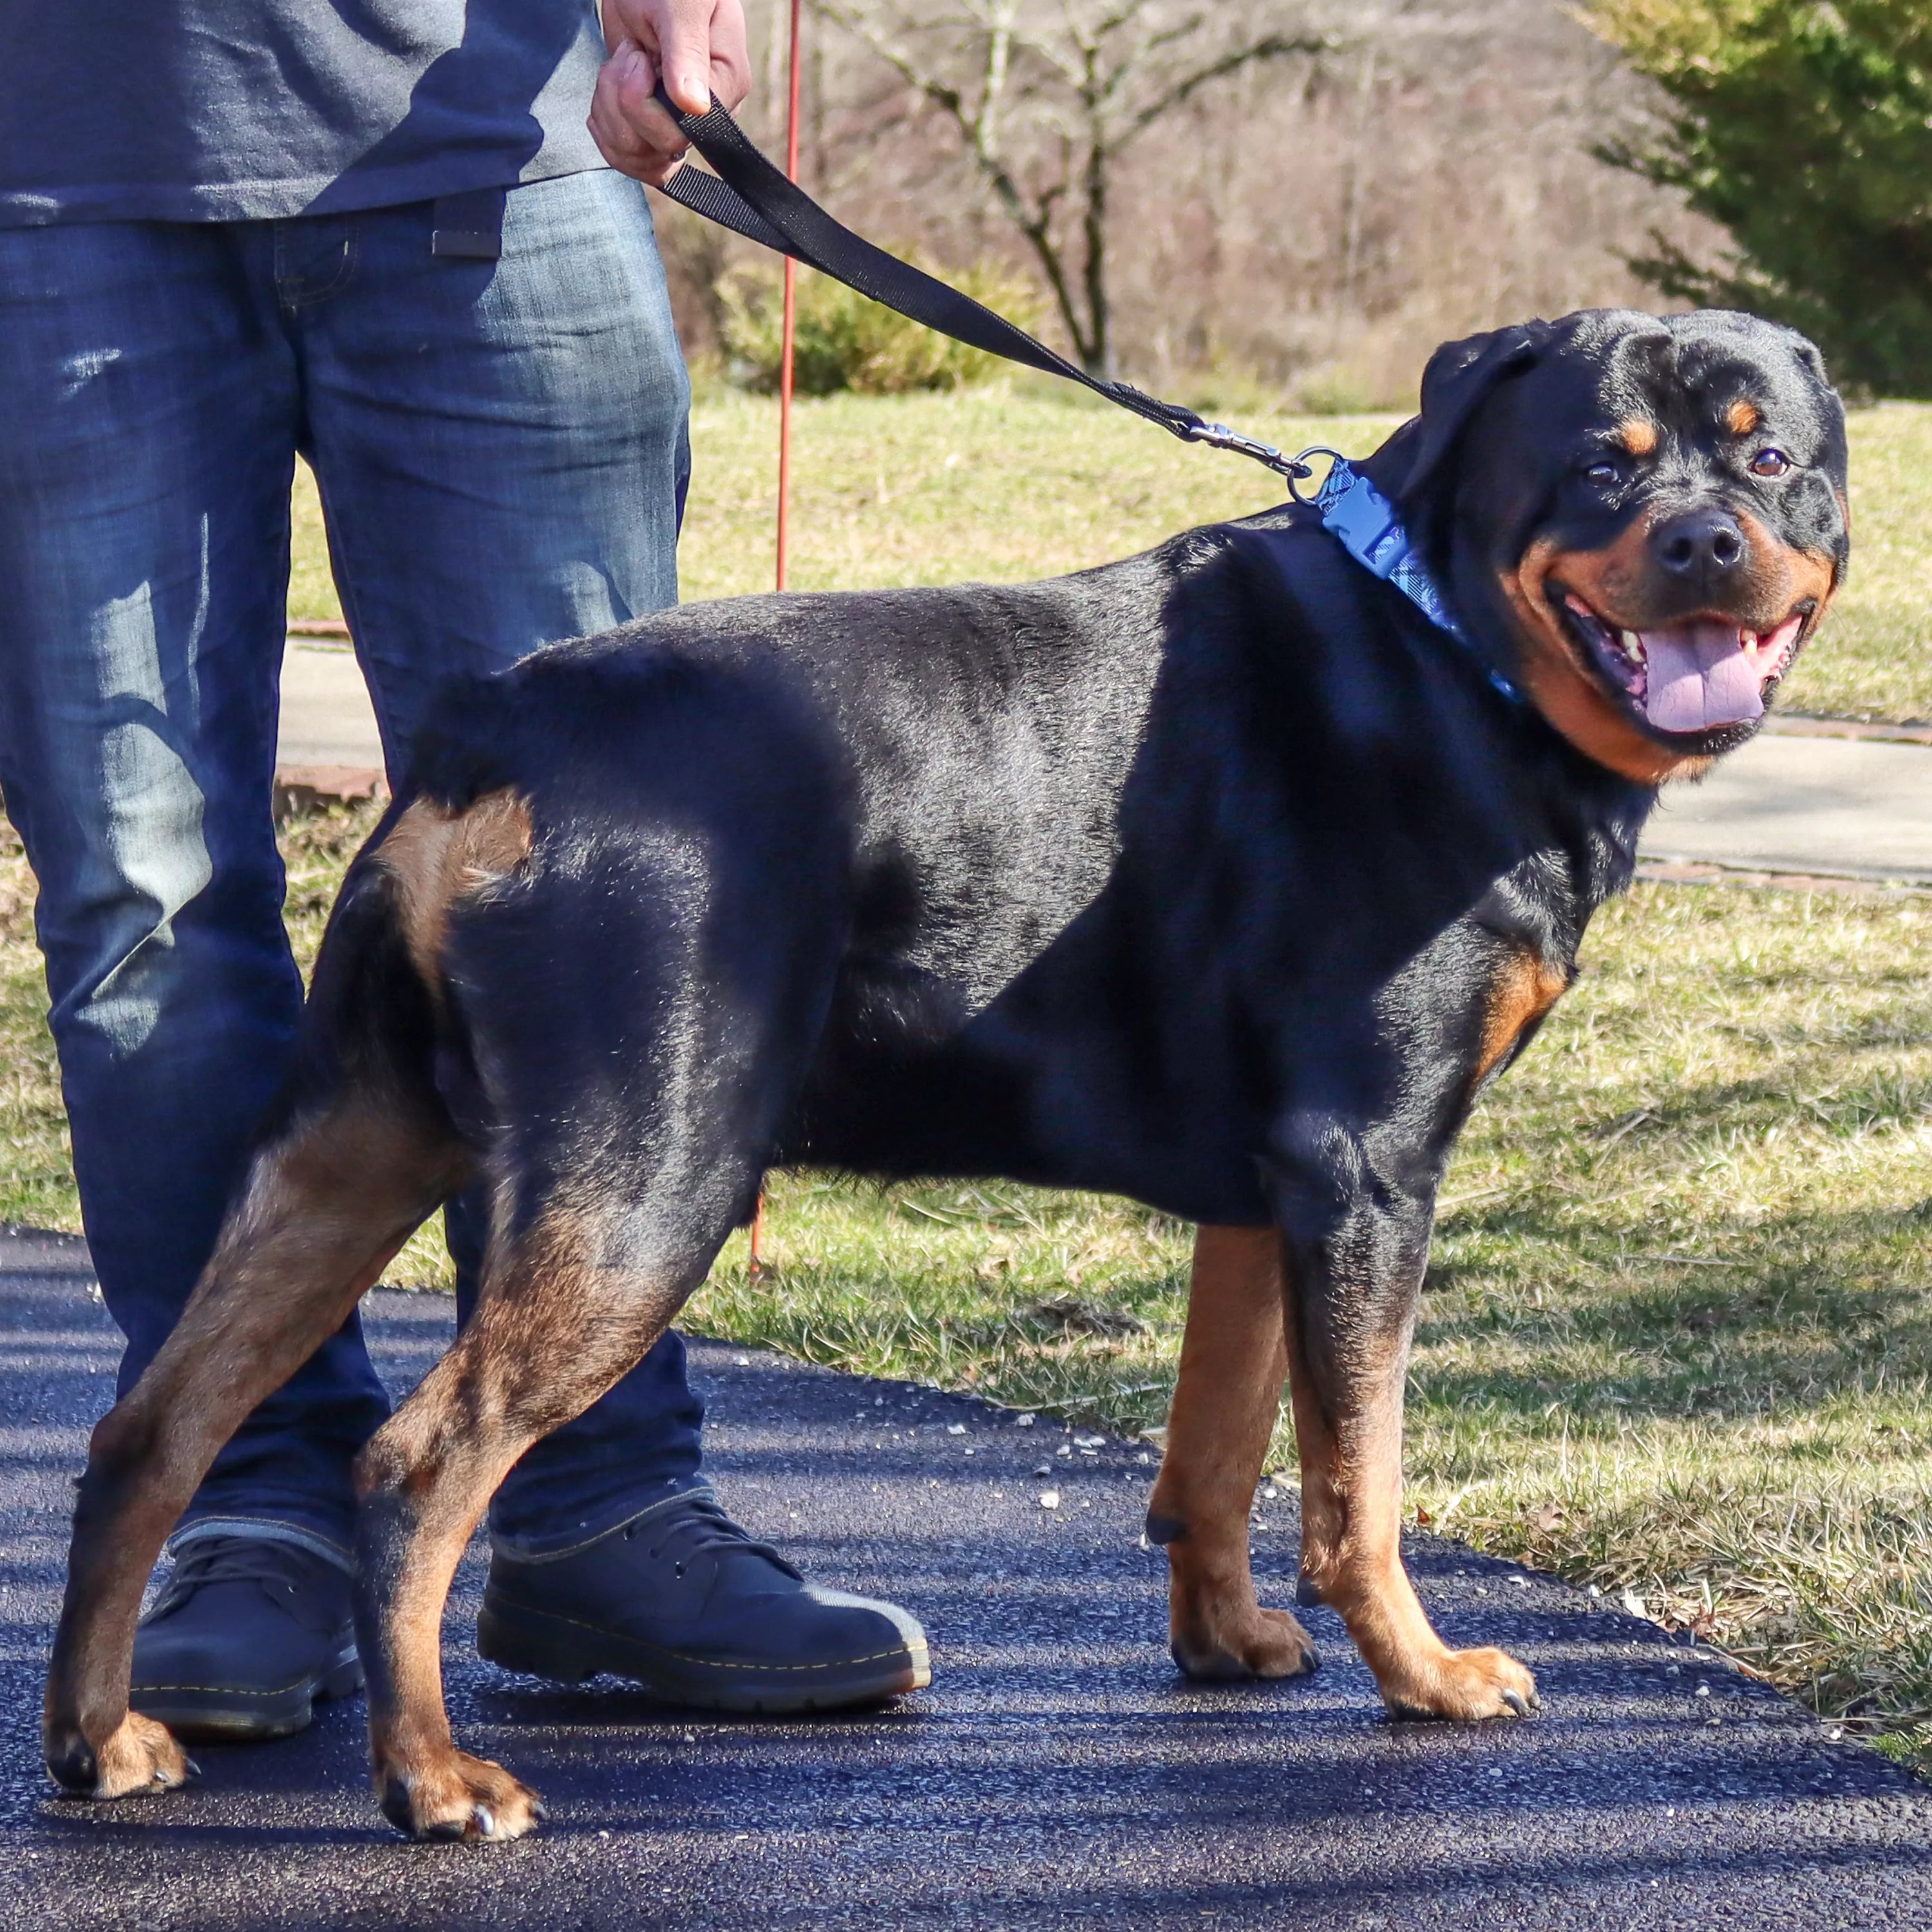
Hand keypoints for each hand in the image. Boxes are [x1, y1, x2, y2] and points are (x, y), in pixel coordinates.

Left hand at [591, 0, 751, 186]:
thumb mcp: (680, 5)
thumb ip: (687, 52)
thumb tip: (695, 105)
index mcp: (726, 85)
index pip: (685, 133)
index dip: (648, 106)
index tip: (639, 57)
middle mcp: (705, 114)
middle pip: (660, 150)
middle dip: (624, 105)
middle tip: (628, 56)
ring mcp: (678, 123)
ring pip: (639, 157)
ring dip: (611, 111)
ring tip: (618, 65)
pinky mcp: (651, 125)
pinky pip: (625, 154)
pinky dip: (604, 123)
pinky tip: (609, 86)